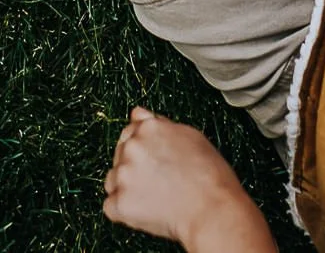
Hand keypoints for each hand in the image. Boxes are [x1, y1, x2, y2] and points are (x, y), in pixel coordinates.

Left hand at [101, 108, 277, 251]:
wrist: (213, 210)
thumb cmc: (210, 176)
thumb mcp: (191, 136)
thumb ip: (159, 123)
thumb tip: (137, 113)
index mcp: (148, 128)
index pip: (130, 132)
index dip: (144, 149)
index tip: (155, 162)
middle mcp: (132, 147)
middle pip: (119, 155)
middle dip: (133, 167)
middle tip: (159, 182)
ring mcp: (123, 175)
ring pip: (112, 180)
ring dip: (127, 189)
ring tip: (155, 198)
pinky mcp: (120, 202)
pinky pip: (111, 207)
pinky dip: (124, 212)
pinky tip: (146, 211)